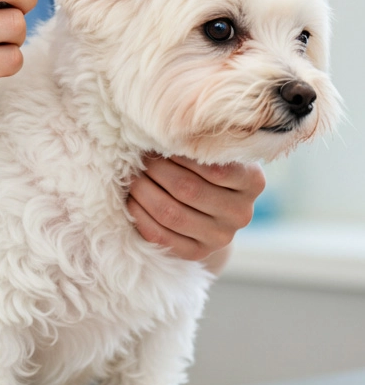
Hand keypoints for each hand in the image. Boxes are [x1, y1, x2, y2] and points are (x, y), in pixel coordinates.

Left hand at [127, 154, 265, 263]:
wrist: (213, 211)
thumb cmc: (209, 169)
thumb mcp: (216, 153)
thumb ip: (200, 144)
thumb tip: (163, 131)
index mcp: (252, 182)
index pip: (214, 168)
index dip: (180, 154)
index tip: (161, 142)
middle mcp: (242, 213)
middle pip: (188, 189)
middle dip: (157, 170)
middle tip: (141, 159)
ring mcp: (221, 237)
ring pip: (171, 213)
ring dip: (143, 191)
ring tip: (133, 176)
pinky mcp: (197, 253)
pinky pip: (160, 236)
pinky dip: (140, 215)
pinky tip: (132, 200)